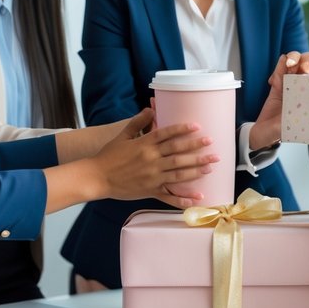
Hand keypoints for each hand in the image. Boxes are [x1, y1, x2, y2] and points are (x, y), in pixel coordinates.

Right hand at [92, 109, 218, 207]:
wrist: (96, 178)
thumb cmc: (108, 155)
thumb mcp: (122, 136)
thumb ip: (138, 122)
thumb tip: (151, 109)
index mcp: (144, 144)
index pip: (167, 134)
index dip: (183, 130)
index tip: (198, 126)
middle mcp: (151, 160)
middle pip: (178, 153)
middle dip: (197, 149)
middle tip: (212, 146)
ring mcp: (152, 176)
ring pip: (178, 173)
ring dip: (196, 169)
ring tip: (210, 166)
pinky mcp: (150, 191)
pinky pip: (168, 196)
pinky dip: (183, 199)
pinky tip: (197, 198)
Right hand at [251, 50, 308, 149]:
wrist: (265, 134)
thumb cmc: (286, 130)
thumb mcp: (299, 123)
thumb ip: (306, 115)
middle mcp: (304, 82)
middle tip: (305, 72)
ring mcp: (290, 80)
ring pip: (295, 58)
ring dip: (294, 59)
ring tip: (290, 67)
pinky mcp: (276, 82)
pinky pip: (280, 67)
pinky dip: (280, 65)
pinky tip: (278, 73)